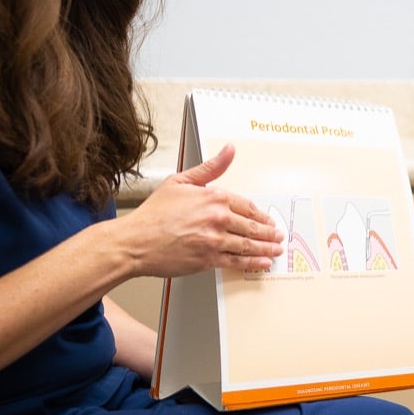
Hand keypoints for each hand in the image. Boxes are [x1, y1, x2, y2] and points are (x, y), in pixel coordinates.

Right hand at [118, 144, 283, 276]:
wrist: (135, 241)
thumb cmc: (153, 214)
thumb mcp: (180, 181)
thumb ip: (210, 168)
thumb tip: (229, 151)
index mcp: (214, 197)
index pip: (247, 206)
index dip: (260, 215)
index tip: (266, 219)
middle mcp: (217, 218)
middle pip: (252, 226)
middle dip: (269, 233)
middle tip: (278, 237)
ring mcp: (214, 240)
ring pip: (248, 245)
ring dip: (266, 248)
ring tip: (276, 250)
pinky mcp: (208, 259)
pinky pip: (237, 261)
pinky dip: (253, 263)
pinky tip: (262, 263)